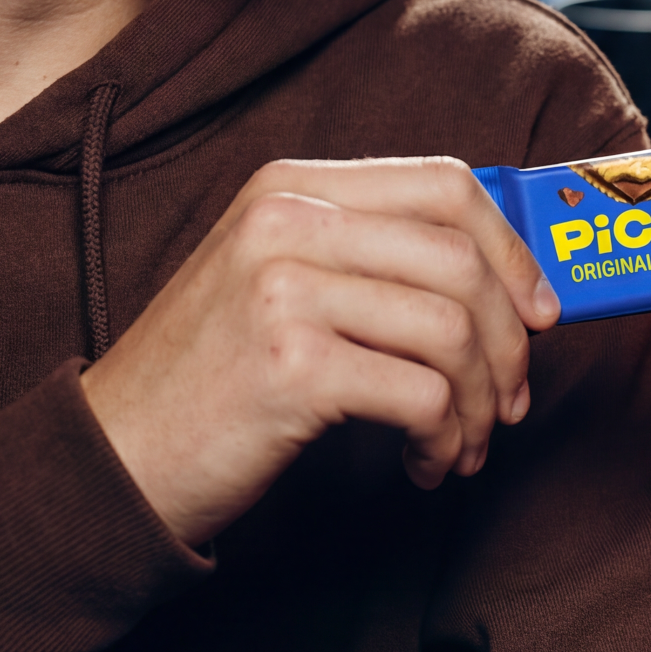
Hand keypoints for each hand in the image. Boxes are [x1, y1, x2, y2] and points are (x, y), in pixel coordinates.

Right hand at [81, 157, 560, 548]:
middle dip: (508, 341)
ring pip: (451, 330)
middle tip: (506, 401)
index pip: (444, 185)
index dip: (511, 249)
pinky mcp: (290, 365)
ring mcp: (284, 288)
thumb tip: (504, 279)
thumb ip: (368, 259)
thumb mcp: (278, 283)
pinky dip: (443, 439)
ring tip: (458, 447)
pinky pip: (422, 394)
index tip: (537, 311)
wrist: (113, 457)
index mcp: (292, 186)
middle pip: (460, 258)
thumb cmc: (211, 381)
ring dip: (476, 405)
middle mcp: (287, 220)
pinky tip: (423, 466)